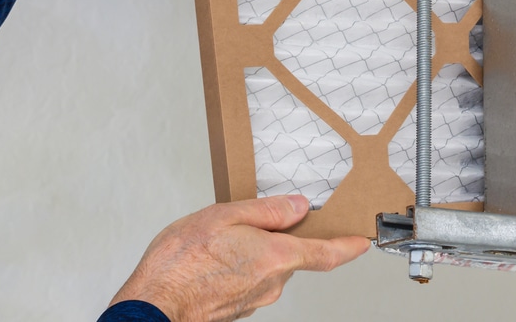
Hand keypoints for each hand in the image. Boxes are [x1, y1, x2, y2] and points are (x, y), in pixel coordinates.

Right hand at [109, 195, 370, 321]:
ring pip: (268, 267)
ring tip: (222, 237)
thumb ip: (267, 211)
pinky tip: (216, 256)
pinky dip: (241, 265)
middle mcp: (272, 284)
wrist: (153, 306)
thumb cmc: (181, 263)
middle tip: (252, 219)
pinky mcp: (237, 308)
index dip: (348, 246)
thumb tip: (298, 208)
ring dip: (255, 251)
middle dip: (280, 237)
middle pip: (291, 255)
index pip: (326, 254)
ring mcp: (254, 300)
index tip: (362, 241)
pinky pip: (250, 279)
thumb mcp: (225, 216)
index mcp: (276, 258)